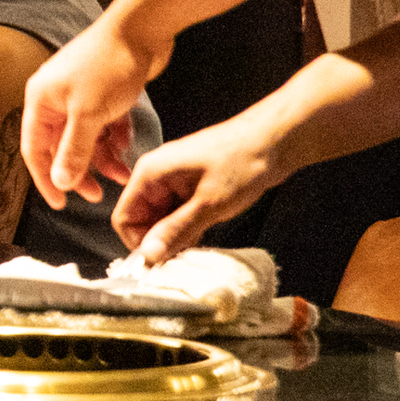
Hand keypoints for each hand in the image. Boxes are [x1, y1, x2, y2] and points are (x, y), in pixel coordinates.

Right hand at [19, 17, 166, 206]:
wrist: (142, 28)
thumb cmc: (110, 63)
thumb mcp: (89, 114)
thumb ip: (73, 150)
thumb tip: (60, 181)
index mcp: (41, 101)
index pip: (34, 149)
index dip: (45, 179)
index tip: (61, 203)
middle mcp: (54, 98)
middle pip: (60, 146)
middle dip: (79, 171)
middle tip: (96, 193)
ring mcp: (79, 94)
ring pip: (85, 138)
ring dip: (102, 157)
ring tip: (121, 173)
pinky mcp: (102, 92)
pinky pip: (102, 125)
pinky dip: (114, 137)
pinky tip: (127, 142)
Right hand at [109, 110, 292, 266]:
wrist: (275, 141)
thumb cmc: (243, 161)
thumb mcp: (208, 204)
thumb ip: (175, 230)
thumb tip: (149, 254)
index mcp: (150, 173)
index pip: (124, 216)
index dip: (137, 242)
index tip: (158, 260)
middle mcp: (157, 175)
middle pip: (141, 218)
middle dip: (158, 239)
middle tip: (182, 254)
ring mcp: (174, 180)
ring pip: (160, 217)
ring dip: (174, 234)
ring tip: (198, 240)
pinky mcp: (190, 185)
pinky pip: (176, 211)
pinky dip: (186, 225)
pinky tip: (204, 230)